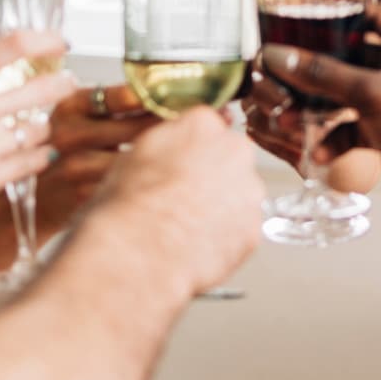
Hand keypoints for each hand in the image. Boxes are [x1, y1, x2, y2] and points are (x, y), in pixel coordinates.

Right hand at [0, 31, 73, 233]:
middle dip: (62, 86)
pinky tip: (27, 156)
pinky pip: (30, 162)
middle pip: (40, 87)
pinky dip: (34, 158)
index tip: (62, 43)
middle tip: (69, 85)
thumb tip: (12, 65)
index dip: (47, 40)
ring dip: (40, 130)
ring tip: (31, 132)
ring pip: (39, 130)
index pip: (14, 45)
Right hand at [78, 106, 262, 295]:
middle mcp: (234, 150)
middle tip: (184, 198)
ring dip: (221, 206)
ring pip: (239, 194)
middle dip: (212, 175)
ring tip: (188, 226)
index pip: (205, 126)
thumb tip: (169, 149)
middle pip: (229, 157)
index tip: (180, 165)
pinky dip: (226, 236)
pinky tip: (198, 244)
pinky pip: (241, 228)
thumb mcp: (134, 154)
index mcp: (201, 124)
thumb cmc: (127, 206)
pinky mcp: (253, 227)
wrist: (139, 254)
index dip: (188, 150)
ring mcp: (249, 190)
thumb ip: (165, 143)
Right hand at [259, 4, 380, 208]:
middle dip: (318, 68)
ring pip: (346, 95)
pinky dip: (335, 138)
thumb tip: (279, 55)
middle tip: (286, 66)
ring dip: (319, 108)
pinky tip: (319, 152)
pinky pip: (352, 127)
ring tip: (290, 118)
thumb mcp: (369, 93)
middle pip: (352, 58)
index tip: (310, 13)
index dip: (344, 12)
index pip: (375, 15)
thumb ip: (323, 73)